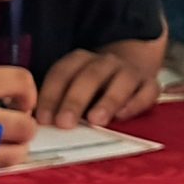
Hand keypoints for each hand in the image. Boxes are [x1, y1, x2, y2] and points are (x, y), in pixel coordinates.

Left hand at [37, 47, 158, 126]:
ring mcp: (130, 72)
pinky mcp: (150, 84)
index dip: (50, 95)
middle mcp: (106, 62)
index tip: (43, 119)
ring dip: (108, 100)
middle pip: (90, 76)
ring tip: (96, 121)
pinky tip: (123, 116)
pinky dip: (136, 103)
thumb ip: (57, 101)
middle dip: (75, 100)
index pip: (63, 72)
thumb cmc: (95, 86)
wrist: (134, 65)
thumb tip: (33, 122)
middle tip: (64, 123)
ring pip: (121, 81)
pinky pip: (147, 91)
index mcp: (81, 60)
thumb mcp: (74, 85)